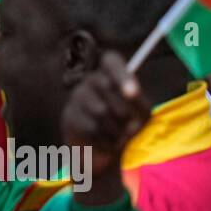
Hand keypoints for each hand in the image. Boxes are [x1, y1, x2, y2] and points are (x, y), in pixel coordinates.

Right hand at [61, 51, 148, 190]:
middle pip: (108, 88)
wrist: (102, 149)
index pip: (111, 61)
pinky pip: (91, 128)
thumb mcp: (141, 114)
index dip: (122, 75)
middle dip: (125, 112)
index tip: (134, 93)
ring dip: (117, 130)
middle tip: (132, 128)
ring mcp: (77, 97)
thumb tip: (131, 114)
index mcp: (110, 73)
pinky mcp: (69, 117)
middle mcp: (91, 80)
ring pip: (100, 110)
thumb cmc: (126, 125)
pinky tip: (107, 144)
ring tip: (120, 139)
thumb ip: (139, 109)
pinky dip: (105, 140)